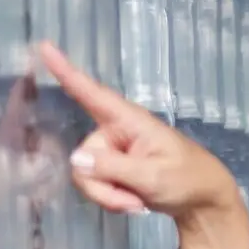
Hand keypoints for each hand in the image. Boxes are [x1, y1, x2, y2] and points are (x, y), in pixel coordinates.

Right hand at [38, 42, 238, 218]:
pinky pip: (96, 186)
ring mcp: (113, 151)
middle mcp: (115, 131)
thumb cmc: (188, 179)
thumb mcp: (154, 176)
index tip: (45, 45)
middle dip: (102, 187)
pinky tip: (135, 203)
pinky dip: (113, 199)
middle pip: (83, 158)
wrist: (203, 200)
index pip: (92, 93)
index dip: (66, 71)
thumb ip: (114, 168)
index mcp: (129, 120)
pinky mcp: (113, 169)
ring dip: (109, 196)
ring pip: (86, 177)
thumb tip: (75, 160)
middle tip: (133, 201)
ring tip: (138, 201)